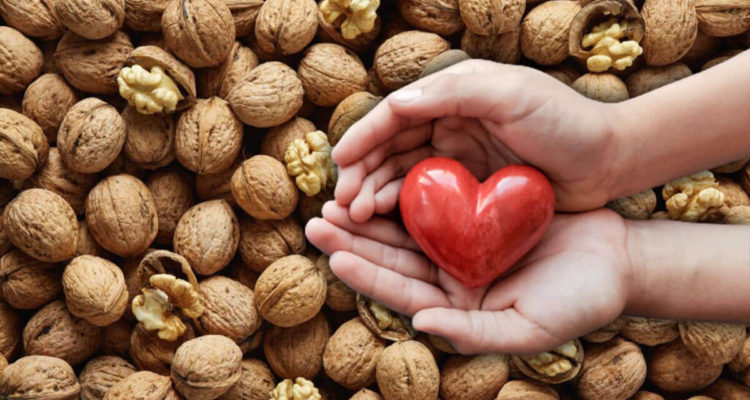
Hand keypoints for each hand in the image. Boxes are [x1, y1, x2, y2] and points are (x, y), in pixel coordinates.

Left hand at [306, 203, 631, 353]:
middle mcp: (452, 279)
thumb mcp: (528, 327)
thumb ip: (474, 332)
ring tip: (336, 196)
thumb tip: (421, 321)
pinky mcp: (476, 217)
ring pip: (406, 229)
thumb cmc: (580, 301)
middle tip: (317, 218)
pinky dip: (408, 190)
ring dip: (371, 212)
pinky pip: (435, 203)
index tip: (333, 252)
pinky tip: (383, 173)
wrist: (617, 260)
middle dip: (353, 239)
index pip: (401, 292)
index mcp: (457, 308)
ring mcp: (462, 247)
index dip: (366, 273)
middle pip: (393, 258)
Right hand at [333, 59, 623, 221]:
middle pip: (391, 145)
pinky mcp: (468, 186)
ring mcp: (458, 155)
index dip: (364, 136)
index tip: (340, 162)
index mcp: (455, 92)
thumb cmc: (567, 122)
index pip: (396, 113)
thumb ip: (456, 92)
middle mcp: (450, 120)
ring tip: (354, 215)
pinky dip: (400, 206)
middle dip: (361, 171)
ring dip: (374, 191)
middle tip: (341, 202)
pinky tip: (384, 220)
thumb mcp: (513, 95)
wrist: (610, 161)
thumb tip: (394, 105)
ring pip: (401, 172)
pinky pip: (424, 196)